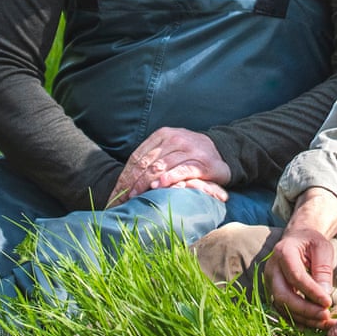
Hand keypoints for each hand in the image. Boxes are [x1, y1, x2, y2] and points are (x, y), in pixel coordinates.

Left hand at [108, 127, 229, 205]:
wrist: (221, 150)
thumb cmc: (189, 154)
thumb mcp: (169, 150)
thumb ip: (151, 159)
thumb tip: (126, 181)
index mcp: (162, 135)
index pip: (137, 158)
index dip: (124, 177)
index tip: (115, 195)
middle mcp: (174, 139)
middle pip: (146, 163)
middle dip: (131, 183)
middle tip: (122, 200)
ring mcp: (188, 149)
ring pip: (161, 166)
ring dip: (145, 183)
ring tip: (135, 197)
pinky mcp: (201, 162)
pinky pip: (182, 170)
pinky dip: (169, 178)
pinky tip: (159, 186)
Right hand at [263, 189, 336, 328]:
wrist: (297, 239)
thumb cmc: (311, 242)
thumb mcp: (322, 248)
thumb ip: (323, 269)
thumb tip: (325, 293)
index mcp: (283, 252)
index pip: (296, 276)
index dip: (311, 292)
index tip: (328, 302)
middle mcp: (272, 268)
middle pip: (283, 295)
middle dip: (305, 309)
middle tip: (325, 316)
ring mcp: (269, 281)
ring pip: (282, 305)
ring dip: (303, 317)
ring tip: (323, 322)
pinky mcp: (272, 291)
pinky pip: (282, 309)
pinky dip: (297, 319)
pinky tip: (312, 324)